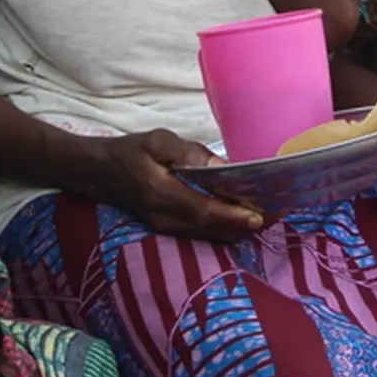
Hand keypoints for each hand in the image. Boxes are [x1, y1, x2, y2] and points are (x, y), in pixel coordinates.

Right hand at [95, 130, 264, 241]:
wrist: (98, 173)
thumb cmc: (130, 152)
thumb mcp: (157, 141)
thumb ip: (189, 153)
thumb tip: (221, 166)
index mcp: (161, 194)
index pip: (204, 211)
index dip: (234, 217)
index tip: (260, 216)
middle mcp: (165, 219)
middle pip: (213, 230)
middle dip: (247, 225)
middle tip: (278, 211)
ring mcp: (167, 228)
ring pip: (211, 236)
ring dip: (240, 229)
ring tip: (268, 213)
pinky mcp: (170, 230)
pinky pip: (204, 234)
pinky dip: (226, 228)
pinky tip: (243, 215)